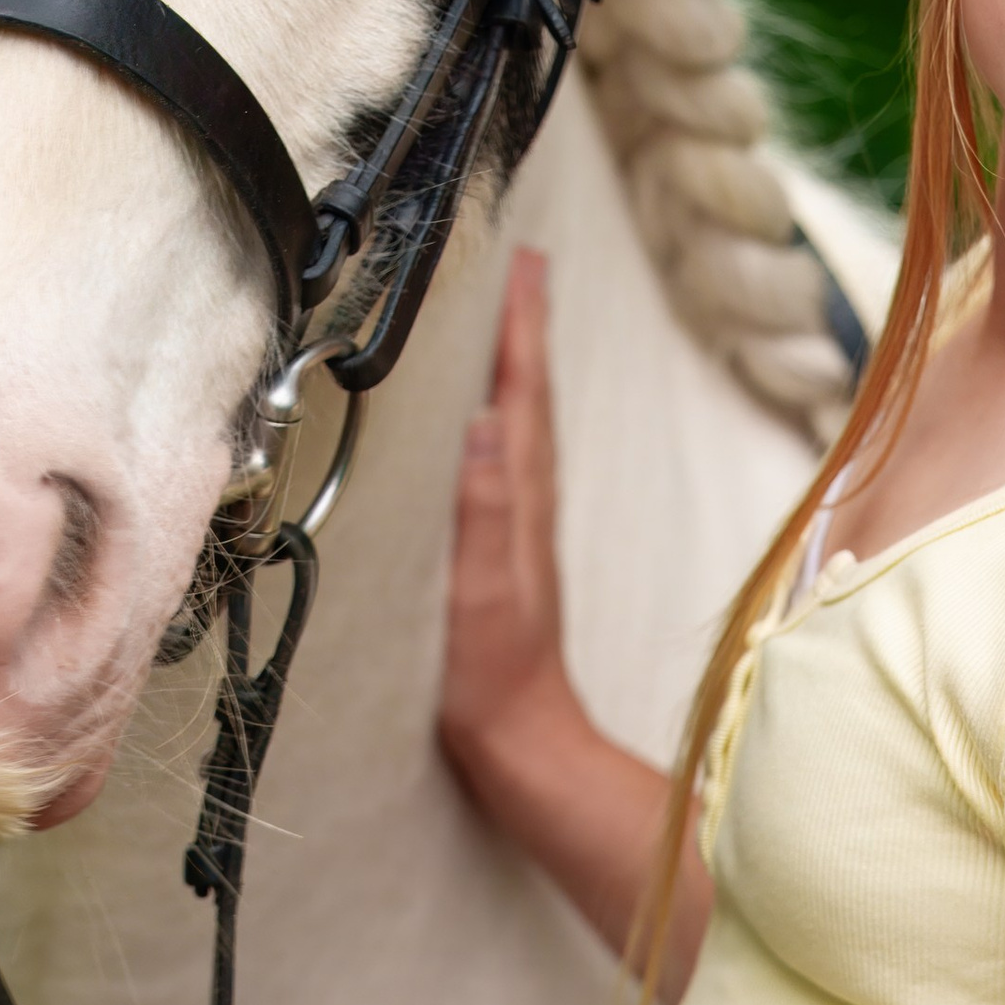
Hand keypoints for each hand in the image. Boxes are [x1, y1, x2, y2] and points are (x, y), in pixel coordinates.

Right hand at [441, 248, 584, 807]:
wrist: (520, 748)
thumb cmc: (493, 678)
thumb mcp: (479, 592)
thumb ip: (483, 510)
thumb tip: (483, 421)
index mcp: (520, 498)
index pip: (522, 390)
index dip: (521, 323)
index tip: (520, 257)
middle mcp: (525, 502)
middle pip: (526, 393)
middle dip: (521, 325)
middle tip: (515, 261)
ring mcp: (518, 528)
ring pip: (517, 424)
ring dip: (511, 367)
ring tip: (501, 319)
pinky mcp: (502, 554)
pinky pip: (500, 463)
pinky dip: (493, 421)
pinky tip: (478, 426)